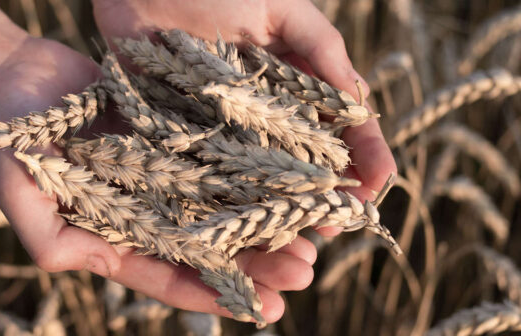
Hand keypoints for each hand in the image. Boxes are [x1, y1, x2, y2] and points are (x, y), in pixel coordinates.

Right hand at [0, 36, 314, 322]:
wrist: (21, 80)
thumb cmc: (15, 140)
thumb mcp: (22, 194)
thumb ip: (49, 238)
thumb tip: (88, 265)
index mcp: (116, 236)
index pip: (171, 274)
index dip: (216, 294)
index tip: (264, 309)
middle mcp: (148, 211)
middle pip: (210, 245)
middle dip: (257, 263)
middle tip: (303, 272)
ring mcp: (164, 176)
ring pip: (223, 206)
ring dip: (265, 223)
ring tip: (310, 238)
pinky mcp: (175, 139)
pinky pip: (218, 160)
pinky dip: (252, 174)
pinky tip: (286, 181)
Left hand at [93, 0, 396, 228]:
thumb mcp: (282, 9)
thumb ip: (321, 51)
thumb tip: (362, 101)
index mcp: (292, 85)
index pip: (337, 126)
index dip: (361, 155)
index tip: (377, 184)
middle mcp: (261, 115)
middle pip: (299, 163)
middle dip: (321, 196)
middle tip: (335, 225)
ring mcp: (221, 130)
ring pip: (256, 179)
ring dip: (276, 211)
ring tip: (293, 239)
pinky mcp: (178, 136)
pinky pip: (202, 173)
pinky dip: (218, 202)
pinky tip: (234, 228)